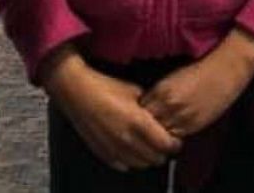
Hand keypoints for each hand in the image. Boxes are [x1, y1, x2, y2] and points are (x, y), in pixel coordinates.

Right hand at [41, 47, 181, 171]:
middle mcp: (127, 139)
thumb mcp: (134, 91)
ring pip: (140, 164)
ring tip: (150, 147)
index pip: (166, 144)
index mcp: (138, 122)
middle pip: (155, 158)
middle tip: (165, 143)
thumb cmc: (106, 86)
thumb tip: (160, 116)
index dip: (175, 143)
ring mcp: (113, 148)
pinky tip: (132, 150)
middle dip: (163, 152)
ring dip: (148, 158)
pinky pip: (123, 165)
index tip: (176, 139)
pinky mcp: (102, 152)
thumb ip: (150, 107)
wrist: (77, 91)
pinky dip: (131, 161)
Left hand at [140, 29, 253, 136]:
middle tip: (147, 127)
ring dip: (159, 133)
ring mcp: (181, 116)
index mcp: (162, 90)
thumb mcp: (173, 78)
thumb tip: (147, 107)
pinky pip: (176, 137)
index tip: (141, 115)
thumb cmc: (200, 71)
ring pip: (160, 134)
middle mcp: (169, 104)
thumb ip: (159, 93)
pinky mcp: (194, 125)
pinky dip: (172, 136)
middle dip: (146, 126)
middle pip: (147, 124)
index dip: (139, 114)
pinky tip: (174, 131)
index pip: (140, 110)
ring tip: (160, 131)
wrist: (224, 71)